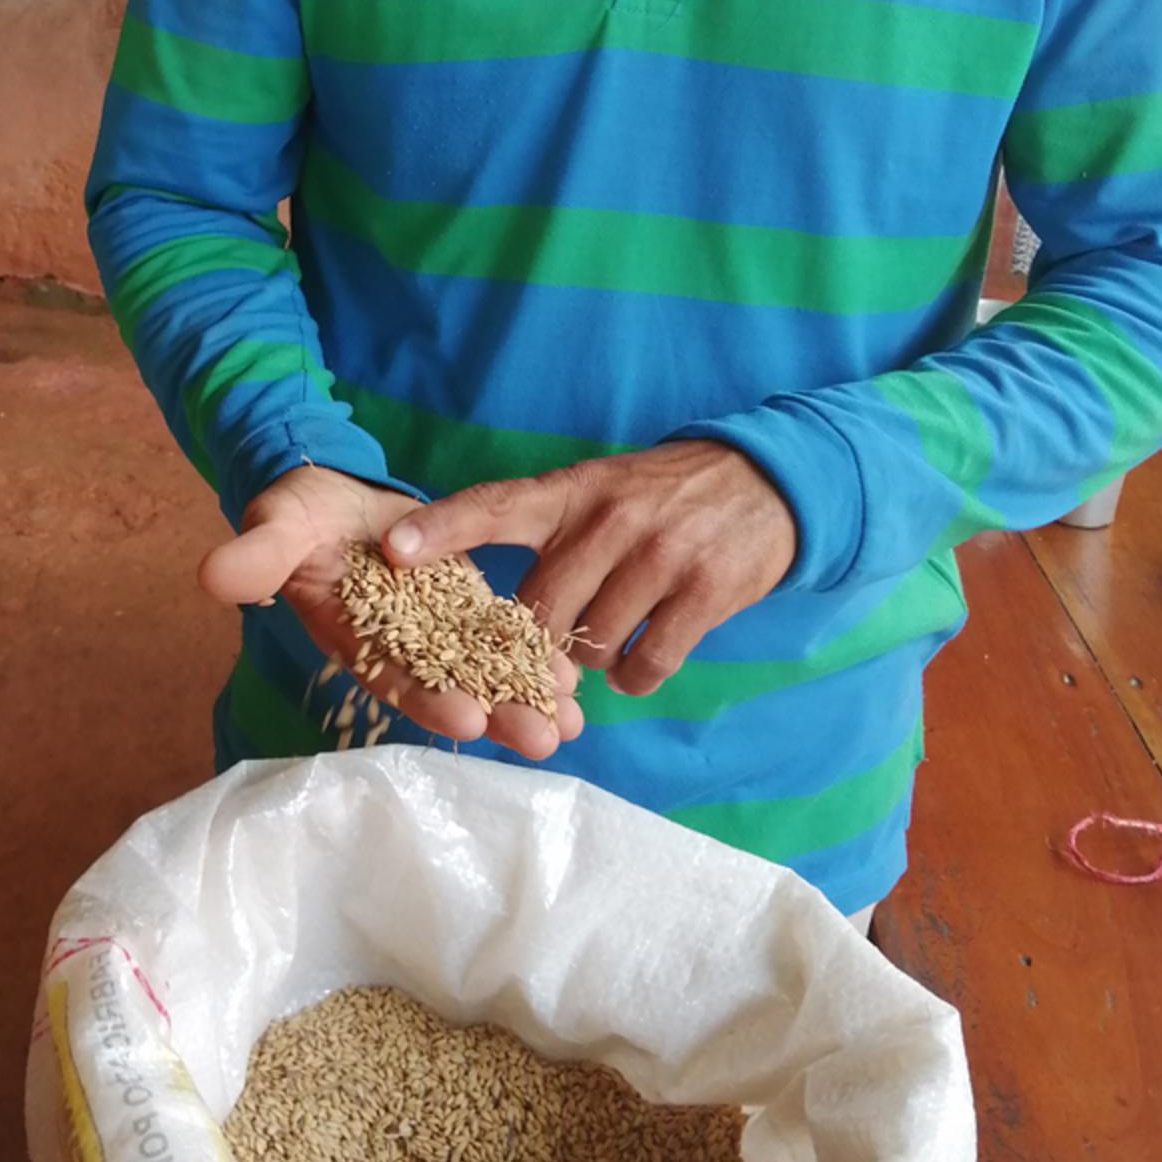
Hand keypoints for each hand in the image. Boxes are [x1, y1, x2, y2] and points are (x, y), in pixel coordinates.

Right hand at [200, 465, 583, 761]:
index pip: (392, 676)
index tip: (467, 716)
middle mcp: (398, 646)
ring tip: (572, 721)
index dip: (428, 697)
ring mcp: (433, 629)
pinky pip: (500, 635)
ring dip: (525, 697)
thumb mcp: (274, 528)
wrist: (328, 494)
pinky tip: (572, 677)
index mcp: (353, 638)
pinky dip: (532, 655)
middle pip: (450, 687)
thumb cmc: (293, 515)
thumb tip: (212, 576)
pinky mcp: (461, 604)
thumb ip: (255, 555)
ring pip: (483, 670)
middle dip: (497, 714)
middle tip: (544, 739)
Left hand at [386, 441, 795, 699]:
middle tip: (549, 646)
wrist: (770, 483)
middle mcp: (610, 521)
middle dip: (534, 643)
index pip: (495, 505)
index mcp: (573, 491)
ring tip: (611, 635)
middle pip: (539, 610)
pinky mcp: (703, 595)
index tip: (392, 550)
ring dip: (590, 660)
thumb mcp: (601, 487)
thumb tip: (484, 601)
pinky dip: (635, 678)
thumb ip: (548, 528)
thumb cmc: (664, 496)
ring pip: (590, 646)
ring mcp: (660, 557)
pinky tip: (642, 659)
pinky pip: (645, 665)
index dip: (441, 528)